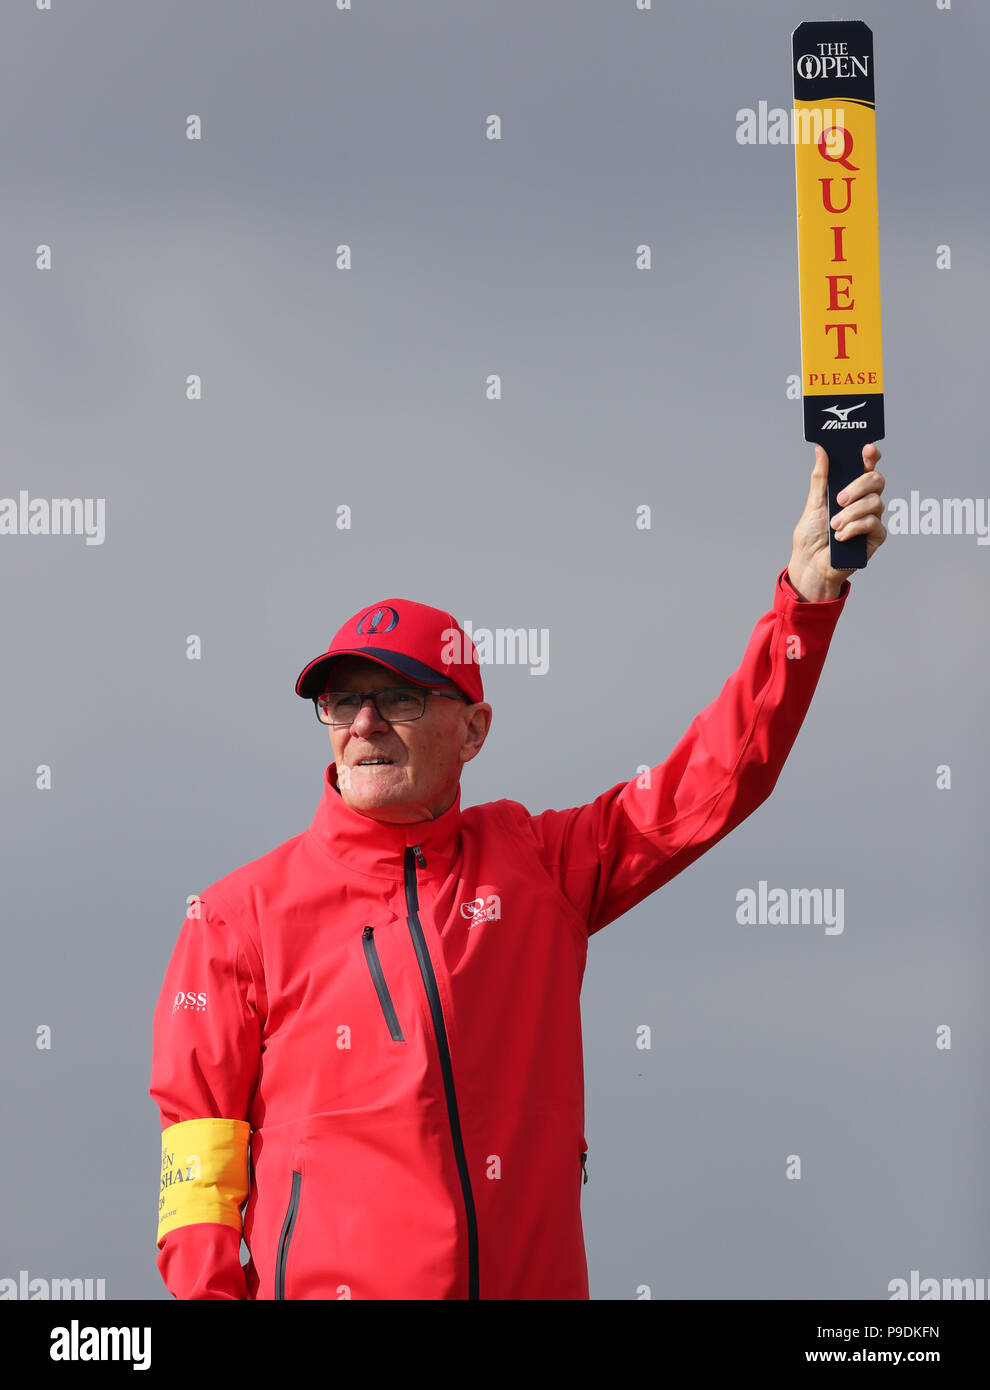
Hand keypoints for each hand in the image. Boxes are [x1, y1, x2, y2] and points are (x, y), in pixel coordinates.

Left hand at [787, 443, 886, 600]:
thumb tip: (821, 450)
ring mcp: (872, 518)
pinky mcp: (876, 536)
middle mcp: (865, 501)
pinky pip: (873, 523)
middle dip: (858, 486)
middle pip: (876, 480)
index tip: (867, 449)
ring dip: (851, 513)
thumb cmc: (812, 536)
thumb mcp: (814, 504)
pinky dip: (854, 528)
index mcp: (851, 489)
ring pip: (875, 502)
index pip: (866, 466)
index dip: (870, 455)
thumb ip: (820, 478)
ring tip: (834, 525)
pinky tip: (841, 537)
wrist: (811, 565)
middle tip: (839, 499)